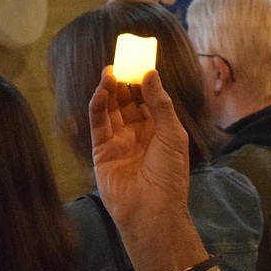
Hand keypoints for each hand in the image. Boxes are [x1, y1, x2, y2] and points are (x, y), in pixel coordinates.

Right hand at [90, 67, 209, 270]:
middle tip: (121, 61)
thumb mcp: (172, 134)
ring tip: (109, 71)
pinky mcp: (101, 151)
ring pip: (111, 109)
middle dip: (124, 82)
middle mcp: (137, 133)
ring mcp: (118, 141)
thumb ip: (160, 103)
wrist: (152, 210)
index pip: (148, 99)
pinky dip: (98, 106)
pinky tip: (101, 91)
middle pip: (127, 101)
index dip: (143, 80)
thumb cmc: (169, 173)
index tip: (139, 60)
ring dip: (109, 90)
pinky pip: (98, 125)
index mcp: (158, 130)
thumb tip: (150, 73)